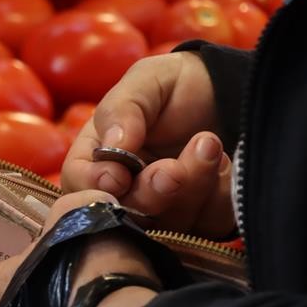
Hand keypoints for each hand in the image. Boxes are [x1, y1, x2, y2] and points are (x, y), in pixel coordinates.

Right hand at [60, 52, 235, 238]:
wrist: (228, 92)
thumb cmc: (176, 85)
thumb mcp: (146, 81)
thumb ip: (123, 109)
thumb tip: (113, 143)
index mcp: (97, 157)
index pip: (78, 184)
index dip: (95, 187)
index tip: (119, 176)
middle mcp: (124, 191)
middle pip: (124, 214)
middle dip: (150, 194)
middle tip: (173, 170)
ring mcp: (163, 210)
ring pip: (168, 224)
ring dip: (191, 188)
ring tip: (208, 144)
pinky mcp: (200, 219)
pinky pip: (208, 224)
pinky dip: (219, 195)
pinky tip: (224, 163)